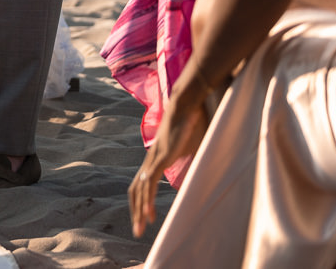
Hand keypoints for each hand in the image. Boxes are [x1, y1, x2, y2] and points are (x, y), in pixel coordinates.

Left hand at [129, 74, 215, 235]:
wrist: (188, 105)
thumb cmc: (192, 125)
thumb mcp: (192, 150)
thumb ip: (191, 162)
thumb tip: (199, 172)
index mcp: (156, 160)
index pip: (143, 185)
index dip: (143, 202)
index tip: (147, 218)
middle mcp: (150, 160)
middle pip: (136, 190)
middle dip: (136, 211)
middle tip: (138, 230)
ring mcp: (154, 158)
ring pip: (139, 189)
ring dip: (139, 210)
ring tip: (140, 227)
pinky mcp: (160, 156)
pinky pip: (150, 181)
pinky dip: (147, 197)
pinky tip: (147, 211)